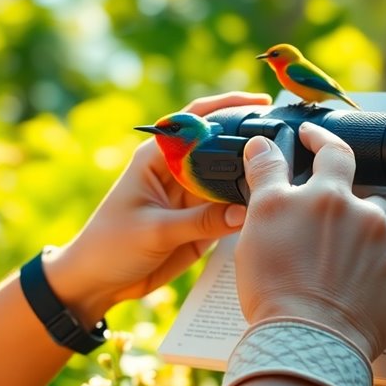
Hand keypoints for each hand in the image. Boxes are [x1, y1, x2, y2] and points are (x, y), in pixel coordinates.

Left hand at [44, 92, 272, 323]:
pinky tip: (269, 207)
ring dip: (252, 178)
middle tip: (286, 143)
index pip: (196, 121)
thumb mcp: (154, 231)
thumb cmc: (111, 246)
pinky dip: (248, 208)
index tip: (261, 103)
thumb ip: (200, 221)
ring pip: (229, 180)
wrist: (98, 281)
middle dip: (249, 143)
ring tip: (285, 176)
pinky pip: (230, 211)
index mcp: (157, 159)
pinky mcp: (199, 223)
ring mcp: (190, 198)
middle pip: (220, 148)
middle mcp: (177, 172)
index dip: (228, 106)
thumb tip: (245, 210)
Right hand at [235, 123, 385, 358]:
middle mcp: (357, 208)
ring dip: (370, 228)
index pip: (329, 150)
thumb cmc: (274, 289)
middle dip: (343, 199)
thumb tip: (262, 142)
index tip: (313, 136)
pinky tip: (374, 273)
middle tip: (326, 224)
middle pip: (358, 188)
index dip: (321, 138)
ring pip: (384, 218)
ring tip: (349, 259)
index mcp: (320, 195)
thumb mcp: (257, 225)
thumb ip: (265, 177)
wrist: (309, 341)